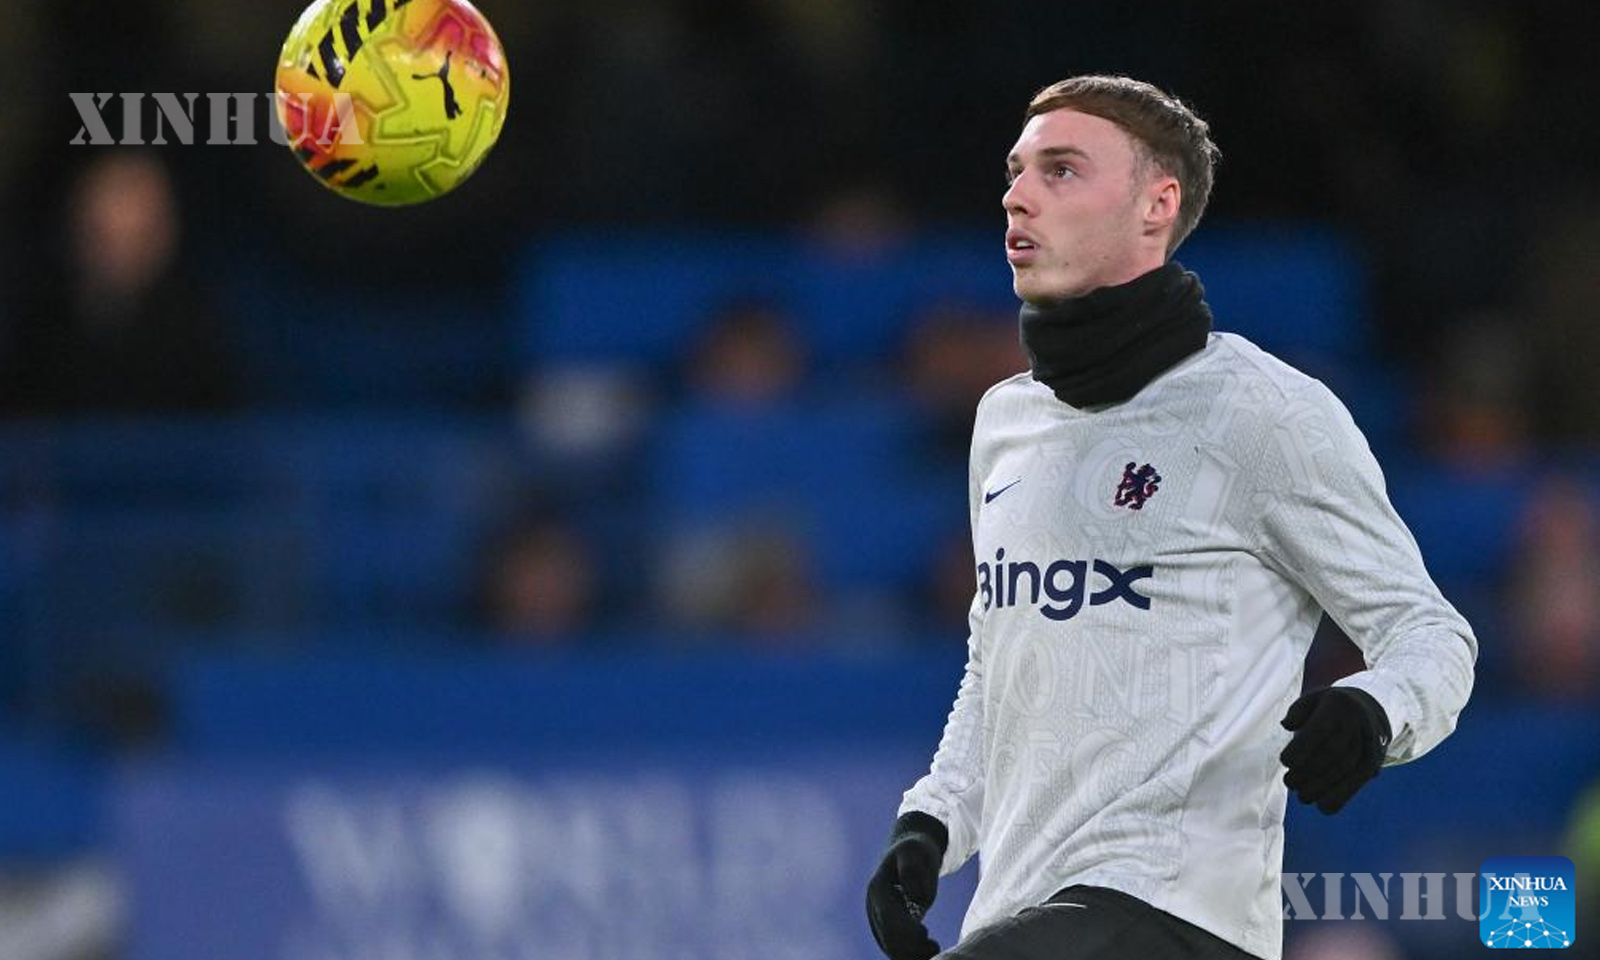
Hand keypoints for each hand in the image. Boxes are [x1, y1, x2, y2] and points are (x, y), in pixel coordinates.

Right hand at [866, 812, 946, 959]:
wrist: (910, 855)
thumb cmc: (916, 851)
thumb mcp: (915, 851)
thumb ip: (911, 868)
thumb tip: (912, 893)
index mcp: (877, 889)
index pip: (887, 916)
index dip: (904, 929)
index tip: (925, 932)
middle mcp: (874, 908)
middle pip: (887, 937)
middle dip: (910, 947)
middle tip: (935, 946)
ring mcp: (880, 919)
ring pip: (890, 947)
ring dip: (911, 954)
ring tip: (934, 948)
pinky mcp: (890, 927)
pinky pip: (897, 947)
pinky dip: (912, 954)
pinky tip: (930, 951)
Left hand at [1280, 686, 1391, 813]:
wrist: (1367, 709)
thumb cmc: (1328, 708)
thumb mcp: (1311, 700)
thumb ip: (1296, 712)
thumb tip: (1287, 726)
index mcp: (1338, 705)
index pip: (1320, 729)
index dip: (1302, 748)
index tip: (1284, 761)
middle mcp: (1357, 724)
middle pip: (1332, 753)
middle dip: (1307, 772)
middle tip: (1289, 782)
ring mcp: (1369, 744)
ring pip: (1346, 770)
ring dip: (1321, 787)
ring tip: (1302, 796)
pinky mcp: (1374, 762)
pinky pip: (1359, 782)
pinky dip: (1341, 797)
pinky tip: (1323, 807)